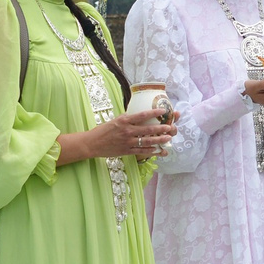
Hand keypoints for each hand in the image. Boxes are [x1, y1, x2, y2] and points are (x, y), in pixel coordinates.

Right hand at [58, 108, 174, 165]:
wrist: (92, 143)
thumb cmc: (103, 130)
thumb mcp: (115, 120)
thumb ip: (127, 118)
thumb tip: (139, 114)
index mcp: (124, 121)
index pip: (142, 115)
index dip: (154, 113)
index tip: (163, 111)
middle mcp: (127, 131)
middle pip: (148, 130)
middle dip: (161, 128)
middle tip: (170, 127)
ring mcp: (127, 142)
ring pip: (147, 141)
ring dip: (159, 140)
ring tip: (168, 138)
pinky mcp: (127, 151)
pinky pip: (142, 152)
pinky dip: (151, 151)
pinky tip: (159, 151)